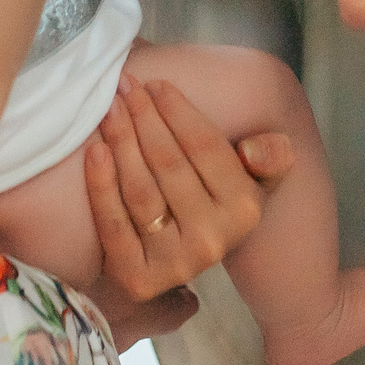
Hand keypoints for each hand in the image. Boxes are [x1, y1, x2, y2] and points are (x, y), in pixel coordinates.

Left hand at [81, 77, 294, 328]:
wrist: (184, 256)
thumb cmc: (216, 200)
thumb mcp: (256, 177)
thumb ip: (269, 157)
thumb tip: (255, 150)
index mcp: (245, 210)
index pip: (205, 148)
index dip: (178, 111)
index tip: (156, 85)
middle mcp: (213, 240)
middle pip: (169, 165)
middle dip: (145, 118)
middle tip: (126, 87)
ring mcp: (175, 264)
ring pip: (141, 191)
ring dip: (121, 142)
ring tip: (109, 109)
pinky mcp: (138, 279)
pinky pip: (114, 225)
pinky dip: (101, 186)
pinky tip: (95, 151)